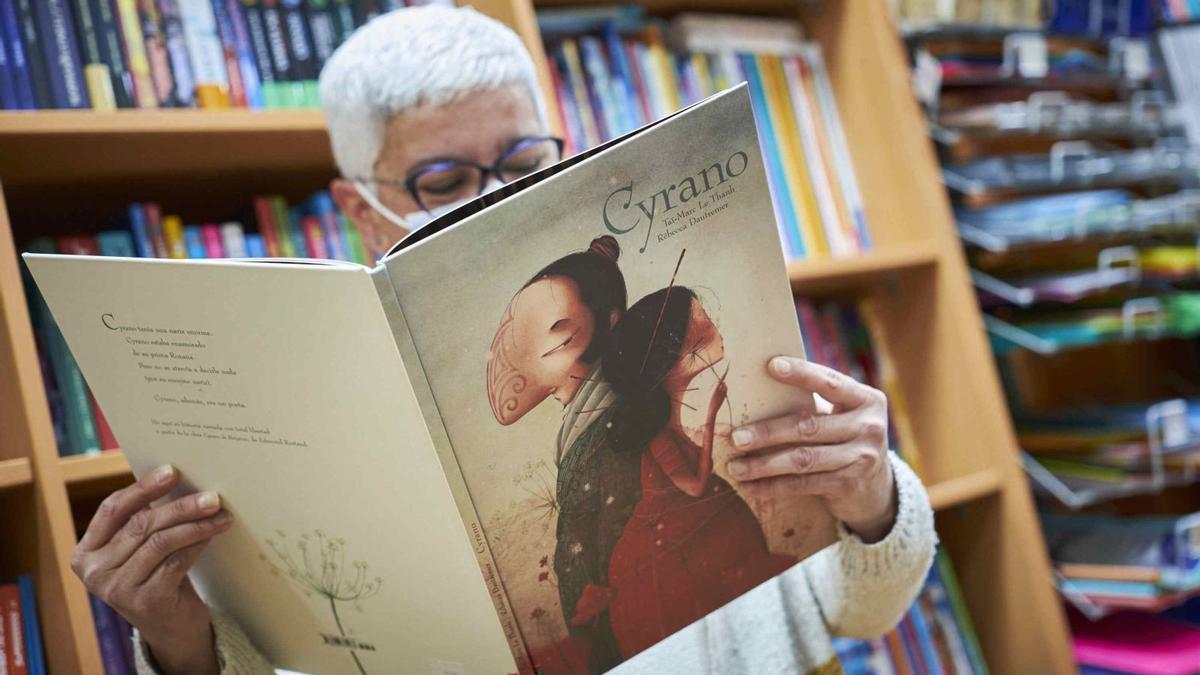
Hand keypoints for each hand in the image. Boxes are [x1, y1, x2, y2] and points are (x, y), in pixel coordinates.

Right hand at [70, 465, 231, 674]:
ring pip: (161, 542)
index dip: (142, 488)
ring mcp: (117, 589)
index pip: (112, 510)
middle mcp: (95, 572)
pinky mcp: (145, 601)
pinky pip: (175, 562)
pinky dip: (198, 543)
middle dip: (180, 506)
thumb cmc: (156, 577)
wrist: (171, 628)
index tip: (171, 471)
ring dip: (195, 524)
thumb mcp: (141, 549)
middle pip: (140, 525)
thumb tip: (176, 477)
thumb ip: (145, 520)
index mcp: (86, 553)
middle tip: (210, 496)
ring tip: (220, 513)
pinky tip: (214, 532)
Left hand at [725, 357, 896, 542]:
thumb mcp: (840, 414)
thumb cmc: (843, 437)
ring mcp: (862, 458)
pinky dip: (773, 486)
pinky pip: (803, 484)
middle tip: (736, 437)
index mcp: (866, 399)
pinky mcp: (850, 484)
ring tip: (735, 467)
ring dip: (764, 464)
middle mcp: (869, 427)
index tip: (771, 365)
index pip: (830, 383)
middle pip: (809, 426)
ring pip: (803, 459)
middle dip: (768, 432)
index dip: (802, 374)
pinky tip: (750, 487)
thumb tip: (758, 384)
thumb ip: (813, 401)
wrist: (876, 486)